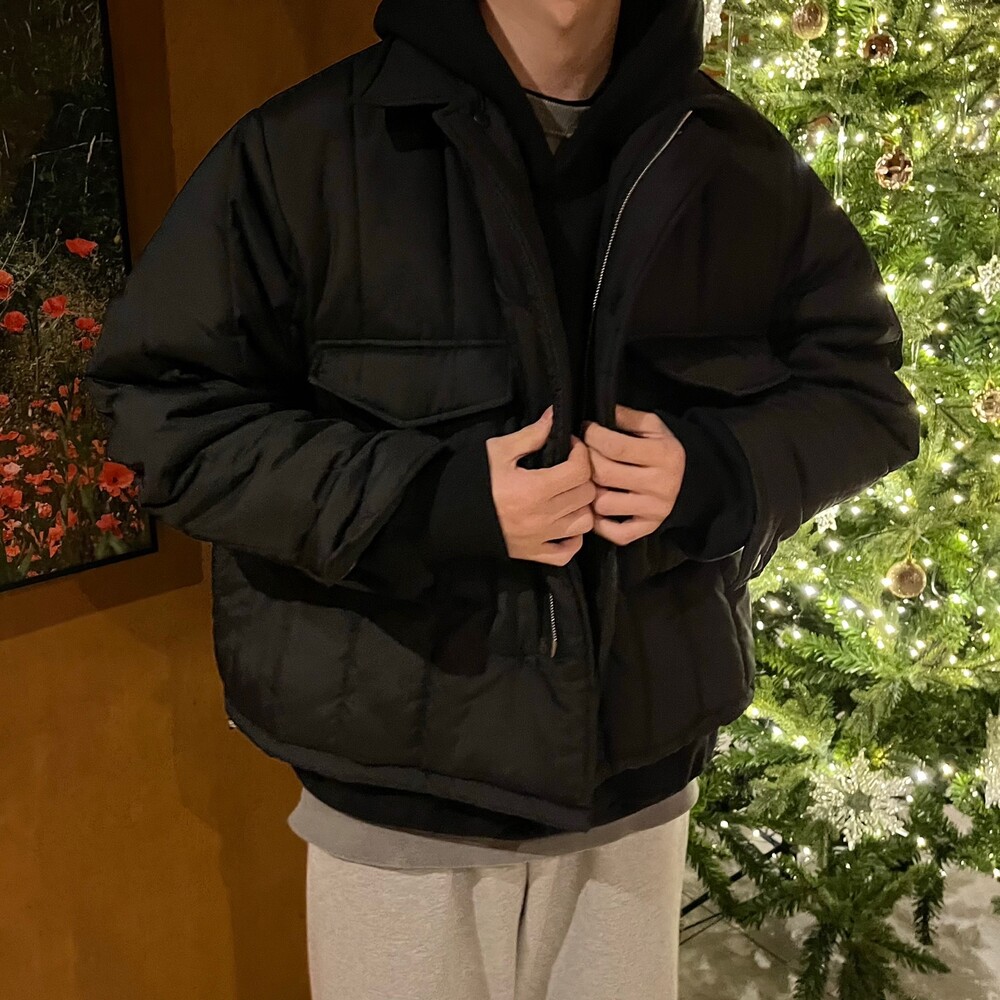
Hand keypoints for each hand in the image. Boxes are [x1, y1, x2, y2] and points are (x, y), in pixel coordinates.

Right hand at [486, 405, 596, 564]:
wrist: (447, 514)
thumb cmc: (473, 479)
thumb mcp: (498, 451)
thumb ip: (531, 435)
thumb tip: (555, 417)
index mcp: (535, 489)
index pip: (580, 470)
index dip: (581, 453)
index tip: (571, 446)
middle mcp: (542, 516)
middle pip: (587, 495)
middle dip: (584, 476)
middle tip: (570, 467)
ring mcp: (540, 538)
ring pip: (584, 523)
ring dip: (582, 506)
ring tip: (568, 494)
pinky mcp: (532, 553)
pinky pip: (567, 553)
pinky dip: (573, 539)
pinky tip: (564, 524)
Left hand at [582, 404, 685, 545]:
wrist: (690, 480)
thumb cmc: (662, 449)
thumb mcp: (652, 426)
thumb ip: (626, 417)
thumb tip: (595, 413)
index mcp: (663, 455)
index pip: (615, 447)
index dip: (592, 436)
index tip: (585, 429)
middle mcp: (661, 485)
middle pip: (604, 475)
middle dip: (586, 461)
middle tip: (581, 453)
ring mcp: (654, 510)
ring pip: (603, 504)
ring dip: (591, 491)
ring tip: (590, 480)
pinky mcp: (647, 529)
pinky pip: (615, 534)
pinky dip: (601, 524)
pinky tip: (598, 506)